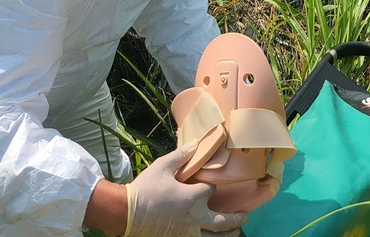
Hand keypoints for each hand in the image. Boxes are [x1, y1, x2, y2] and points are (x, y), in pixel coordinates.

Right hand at [127, 144, 247, 236]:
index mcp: (192, 198)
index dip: (212, 184)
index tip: (209, 182)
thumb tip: (196, 143)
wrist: (124, 213)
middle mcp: (194, 218)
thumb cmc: (145, 188)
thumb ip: (181, 156)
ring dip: (226, 235)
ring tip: (235, 233)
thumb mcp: (162, 167)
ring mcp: (186, 234)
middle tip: (244, 216)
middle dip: (235, 219)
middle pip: (222, 221)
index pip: (211, 189)